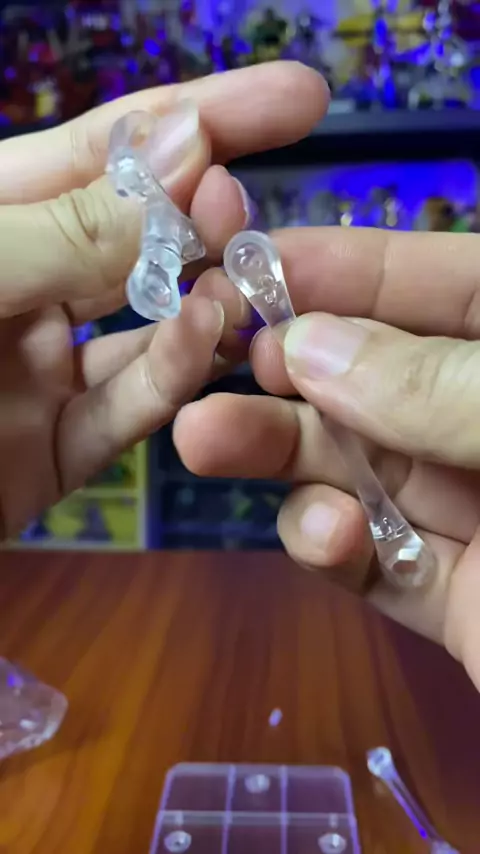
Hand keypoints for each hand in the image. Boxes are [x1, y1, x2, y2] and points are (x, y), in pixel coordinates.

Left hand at [0, 63, 327, 539]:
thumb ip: (65, 226)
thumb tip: (191, 155)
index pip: (109, 147)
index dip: (204, 114)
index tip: (298, 98)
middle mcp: (24, 285)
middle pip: (141, 235)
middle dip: (209, 215)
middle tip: (257, 212)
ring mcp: (41, 370)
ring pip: (148, 328)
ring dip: (203, 302)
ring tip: (249, 279)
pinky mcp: (55, 451)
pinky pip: (127, 408)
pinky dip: (172, 376)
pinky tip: (207, 340)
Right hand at [174, 227, 479, 690]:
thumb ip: (440, 385)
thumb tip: (314, 346)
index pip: (443, 284)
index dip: (349, 267)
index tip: (255, 262)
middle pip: (381, 379)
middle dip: (295, 368)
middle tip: (218, 358)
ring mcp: (474, 509)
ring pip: (361, 465)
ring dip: (285, 453)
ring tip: (202, 439)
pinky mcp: (453, 595)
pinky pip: (376, 557)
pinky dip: (336, 543)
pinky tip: (324, 537)